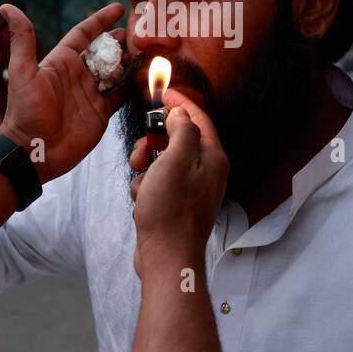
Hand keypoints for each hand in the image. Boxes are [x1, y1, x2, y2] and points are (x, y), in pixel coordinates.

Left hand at [0, 1, 126, 182]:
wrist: (33, 150)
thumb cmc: (25, 111)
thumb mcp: (23, 72)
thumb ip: (22, 39)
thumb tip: (6, 6)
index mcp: (62, 61)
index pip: (84, 33)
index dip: (100, 20)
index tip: (118, 9)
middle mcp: (78, 75)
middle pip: (104, 51)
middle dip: (120, 41)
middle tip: (138, 33)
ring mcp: (91, 93)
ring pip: (115, 71)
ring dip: (128, 61)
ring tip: (145, 52)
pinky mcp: (101, 112)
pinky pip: (120, 95)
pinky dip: (132, 86)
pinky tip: (144, 78)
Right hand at [127, 89, 228, 278]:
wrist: (167, 258)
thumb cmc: (170, 210)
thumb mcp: (175, 160)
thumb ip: (181, 131)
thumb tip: (180, 115)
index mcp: (213, 158)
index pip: (198, 118)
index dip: (179, 102)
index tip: (160, 93)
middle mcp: (208, 172)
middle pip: (178, 140)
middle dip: (154, 142)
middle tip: (140, 152)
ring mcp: (193, 190)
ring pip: (165, 162)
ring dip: (147, 167)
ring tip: (140, 183)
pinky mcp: (179, 206)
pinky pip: (160, 184)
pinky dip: (147, 187)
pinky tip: (142, 201)